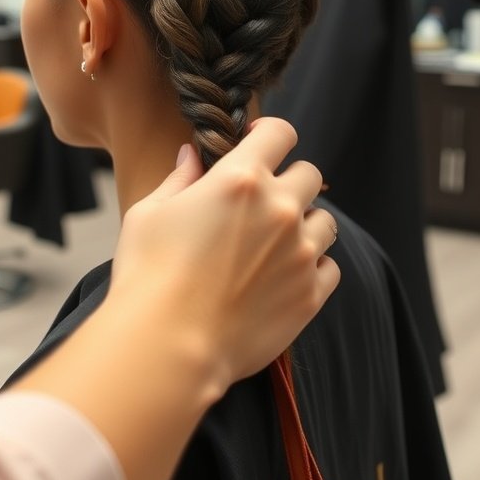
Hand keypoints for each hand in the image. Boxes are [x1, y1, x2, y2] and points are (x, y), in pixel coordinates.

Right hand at [112, 117, 339, 390]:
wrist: (167, 347)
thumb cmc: (148, 276)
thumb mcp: (149, 213)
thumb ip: (179, 178)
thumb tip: (192, 156)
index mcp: (241, 178)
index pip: (280, 132)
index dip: (269, 134)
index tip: (258, 145)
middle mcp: (280, 208)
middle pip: (310, 174)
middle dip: (288, 181)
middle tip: (263, 202)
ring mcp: (301, 252)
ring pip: (326, 221)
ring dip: (306, 224)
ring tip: (276, 243)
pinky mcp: (310, 294)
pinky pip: (330, 267)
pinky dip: (313, 267)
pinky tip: (284, 276)